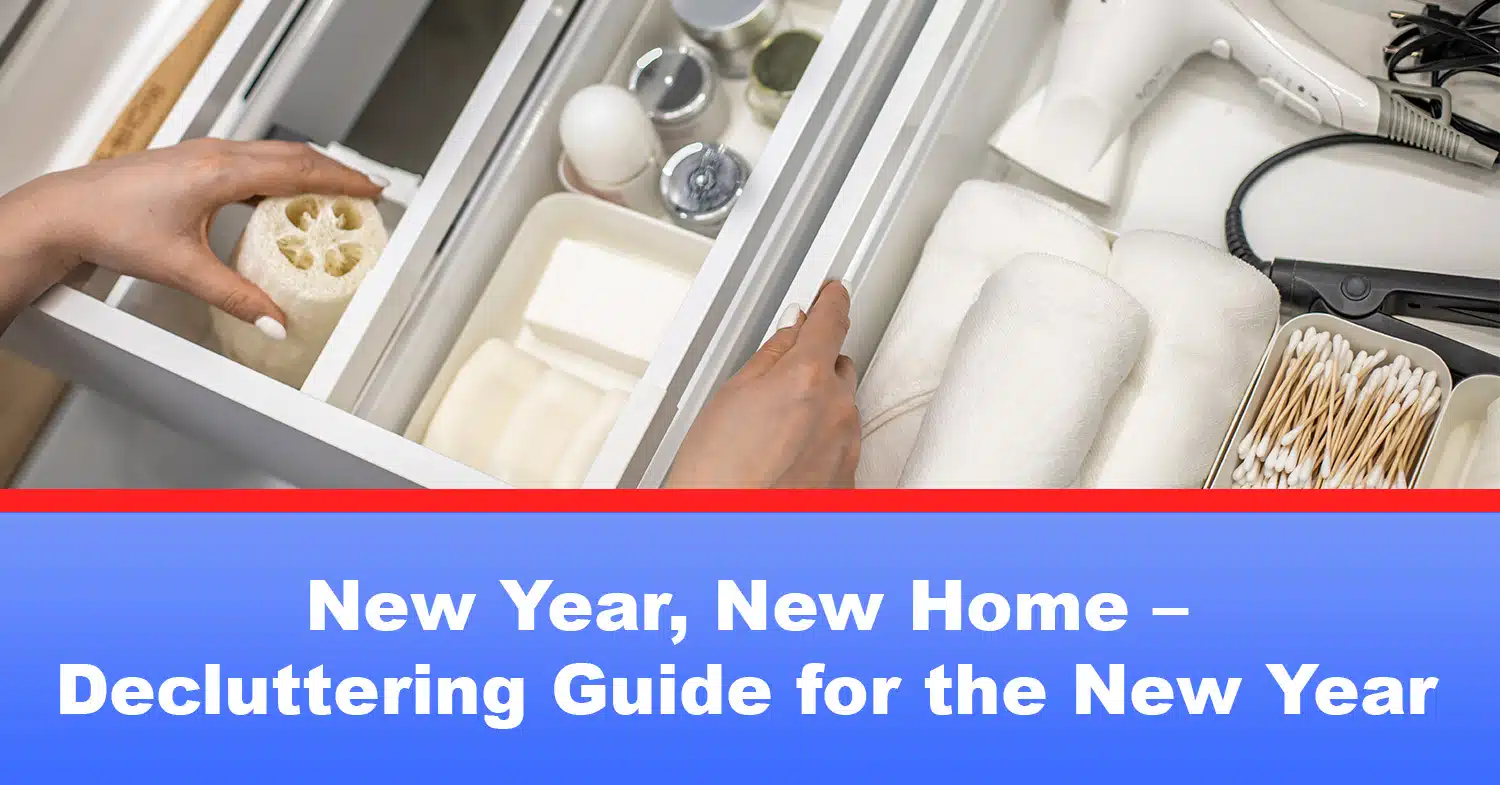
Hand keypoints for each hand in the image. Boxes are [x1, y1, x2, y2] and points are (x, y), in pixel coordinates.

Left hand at [0, 139, 382, 333]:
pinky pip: (251, 160)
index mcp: (221, 173)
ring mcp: (203, 154)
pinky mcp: (192, 161)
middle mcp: (216, 155)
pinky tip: (282, 195)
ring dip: (308, 170)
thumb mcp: (184, 269)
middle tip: (366, 191)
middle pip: (293, 155)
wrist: (67, 212)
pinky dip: (280, 172)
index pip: (299, 170)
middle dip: (335, 172)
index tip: (373, 189)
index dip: (342, 180)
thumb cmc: (113, 227)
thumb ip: (237, 297)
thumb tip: (276, 323)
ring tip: (333, 193)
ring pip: (272, 153)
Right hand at [668, 281, 860, 488]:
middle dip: (812, 370)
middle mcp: (838, 410)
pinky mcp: (850, 480)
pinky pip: (841, 447)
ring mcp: (848, 447)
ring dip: (815, 413)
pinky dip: (819, 447)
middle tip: (773, 391)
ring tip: (769, 441)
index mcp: (807, 379)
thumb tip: (791, 333)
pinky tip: (782, 464)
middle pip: (837, 368)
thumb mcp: (730, 396)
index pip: (832, 322)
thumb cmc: (715, 476)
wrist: (724, 535)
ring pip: (840, 410)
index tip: (834, 291)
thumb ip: (769, 357)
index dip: (833, 301)